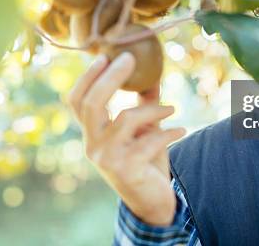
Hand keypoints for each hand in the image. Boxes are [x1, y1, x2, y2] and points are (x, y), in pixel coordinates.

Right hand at [69, 52, 185, 225]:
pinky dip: (168, 131)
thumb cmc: (145, 160)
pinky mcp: (127, 169)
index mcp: (92, 133)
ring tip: (172, 108)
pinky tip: (181, 130)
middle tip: (129, 58)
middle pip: (92, 103)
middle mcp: (93, 145)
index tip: (105, 56)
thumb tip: (153, 70)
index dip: (87, 78)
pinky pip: (149, 140)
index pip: (77, 102)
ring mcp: (107, 158)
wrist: (152, 202)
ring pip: (126, 118)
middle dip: (110, 77)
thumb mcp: (143, 129)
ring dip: (153, 109)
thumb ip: (144, 102)